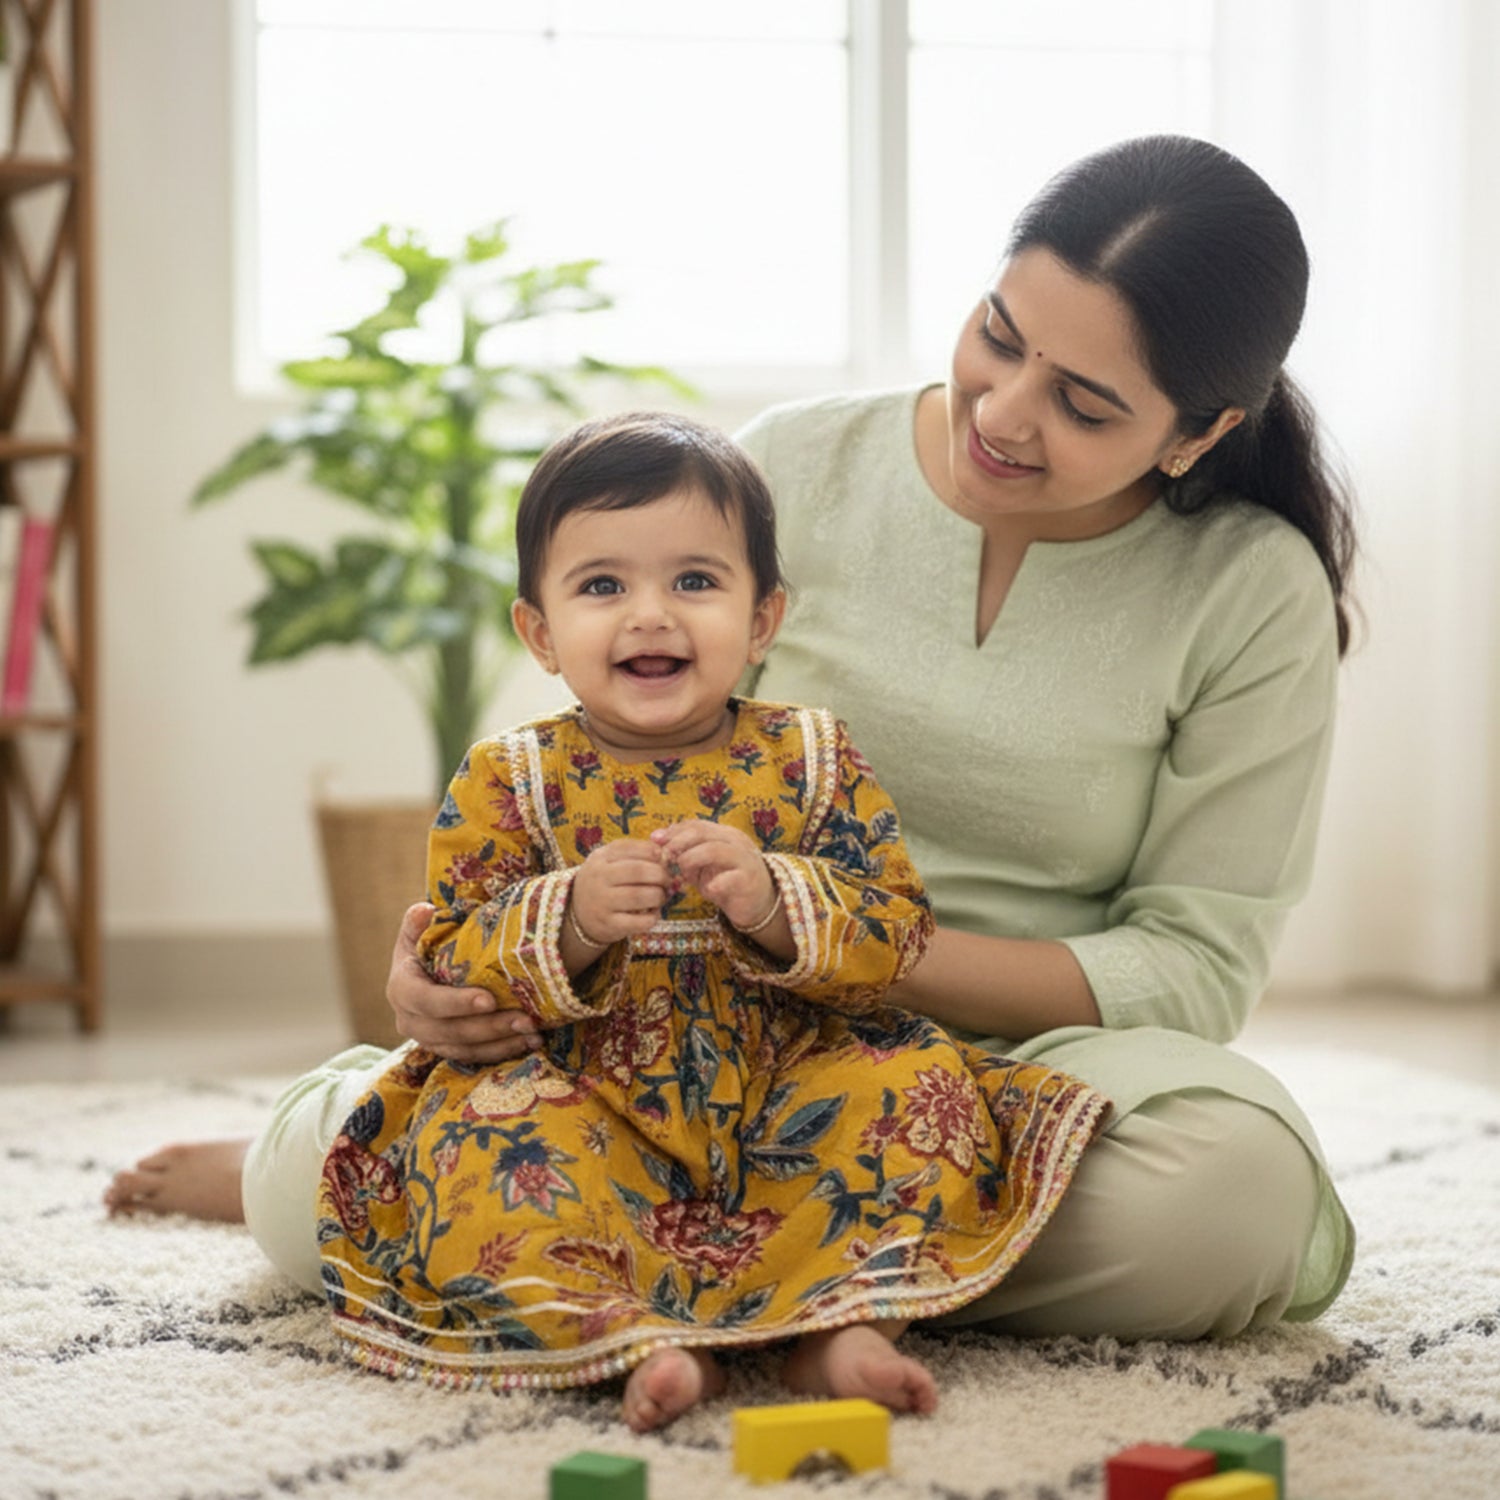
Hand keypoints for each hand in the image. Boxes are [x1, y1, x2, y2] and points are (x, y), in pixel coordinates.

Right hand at [386, 902, 541, 1064]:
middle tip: (525, 1019)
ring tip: (534, 1033)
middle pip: (449, 1030)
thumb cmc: (428, 943)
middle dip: (489, 1027)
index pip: (426, 1000)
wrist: (427, 970)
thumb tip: (424, 911)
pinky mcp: (445, 1049)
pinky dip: (501, 1051)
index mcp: (402, 988)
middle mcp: (408, 1019)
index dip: (456, 1003)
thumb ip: (418, 921)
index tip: (490, 1000)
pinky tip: (529, 1042)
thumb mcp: (419, 929)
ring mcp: (427, 1039)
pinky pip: (473, 1056)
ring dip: (500, 1043)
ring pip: (463, 1048)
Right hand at [569, 839, 671, 946]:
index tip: (663, 859)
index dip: (653, 852)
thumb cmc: (604, 883)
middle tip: (667, 880)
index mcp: (600, 858)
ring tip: (660, 897)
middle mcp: (598, 877)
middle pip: (638, 871)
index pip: (630, 848)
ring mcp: (602, 902)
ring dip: (658, 896)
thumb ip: (634, 855)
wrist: (579, 913)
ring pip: (639, 896)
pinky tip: (653, 914)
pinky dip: (652, 917)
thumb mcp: (610, 862)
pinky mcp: (608, 924)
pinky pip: (638, 921)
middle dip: (660, 875)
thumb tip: (665, 855)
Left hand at [652, 820, 775, 930]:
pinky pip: (730, 878)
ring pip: (714, 850)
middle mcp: (735, 842)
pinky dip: (715, 883)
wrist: (758, 903)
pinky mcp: (749, 880)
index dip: (674, 830)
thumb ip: (685, 853)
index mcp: (724, 834)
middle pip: (703, 833)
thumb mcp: (703, 865)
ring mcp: (744, 859)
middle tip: (666, 854)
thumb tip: (658, 840)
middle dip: (679, 842)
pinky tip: (706, 890)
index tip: (655, 840)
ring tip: (683, 871)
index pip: (696, 825)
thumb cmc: (727, 881)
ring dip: (692, 859)